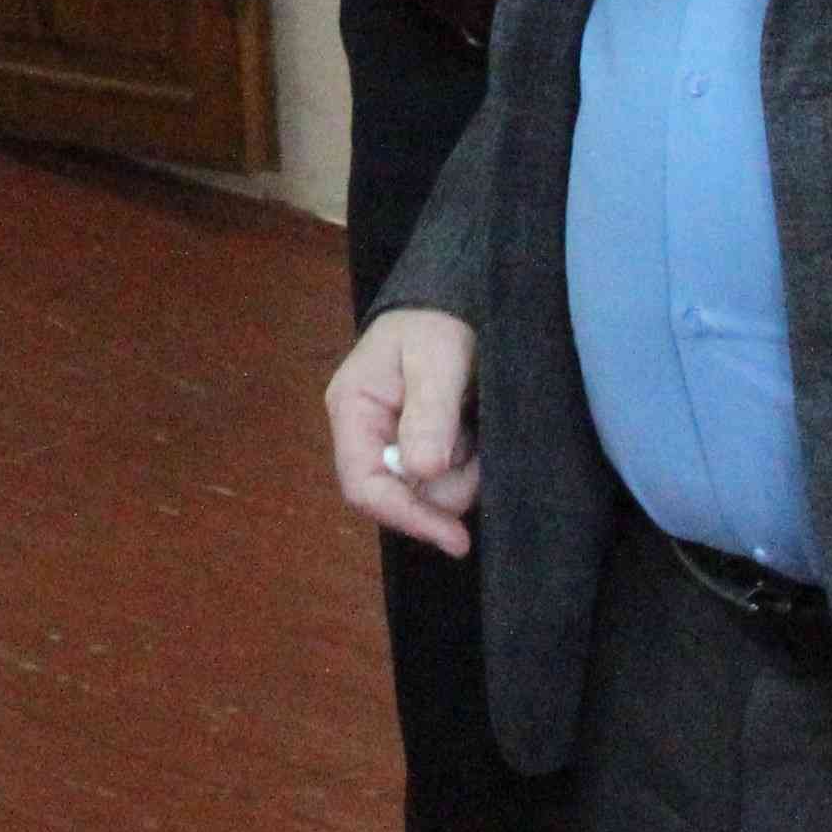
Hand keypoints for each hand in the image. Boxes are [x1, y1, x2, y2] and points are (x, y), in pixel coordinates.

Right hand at [327, 307, 483, 554]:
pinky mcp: (422, 446)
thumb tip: (423, 471)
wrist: (459, 294)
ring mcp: (394, 443)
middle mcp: (367, 434)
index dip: (406, 516)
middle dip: (445, 488)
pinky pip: (444, 478)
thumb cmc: (439, 318)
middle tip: (478, 452)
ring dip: (461, 474)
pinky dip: (467, 466)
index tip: (455, 538)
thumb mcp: (437, 356)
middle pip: (399, 496)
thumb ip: (430, 412)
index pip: (363, 487)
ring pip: (427, 492)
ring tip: (476, 429)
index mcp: (353, 410)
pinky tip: (475, 434)